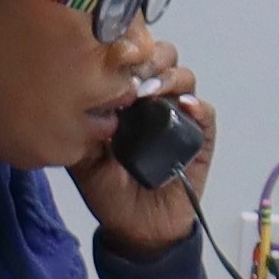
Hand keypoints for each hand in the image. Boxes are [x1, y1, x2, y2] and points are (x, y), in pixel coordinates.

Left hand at [82, 32, 207, 251]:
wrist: (137, 227)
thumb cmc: (109, 192)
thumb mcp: (82, 159)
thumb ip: (77, 129)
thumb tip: (72, 96)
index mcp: (126, 99)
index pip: (132, 58)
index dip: (125, 51)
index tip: (113, 61)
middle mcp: (154, 101)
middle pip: (162, 58)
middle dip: (150, 57)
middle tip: (136, 73)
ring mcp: (179, 116)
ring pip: (184, 77)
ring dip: (170, 78)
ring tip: (152, 92)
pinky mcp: (200, 137)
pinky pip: (205, 113)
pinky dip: (197, 106)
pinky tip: (185, 107)